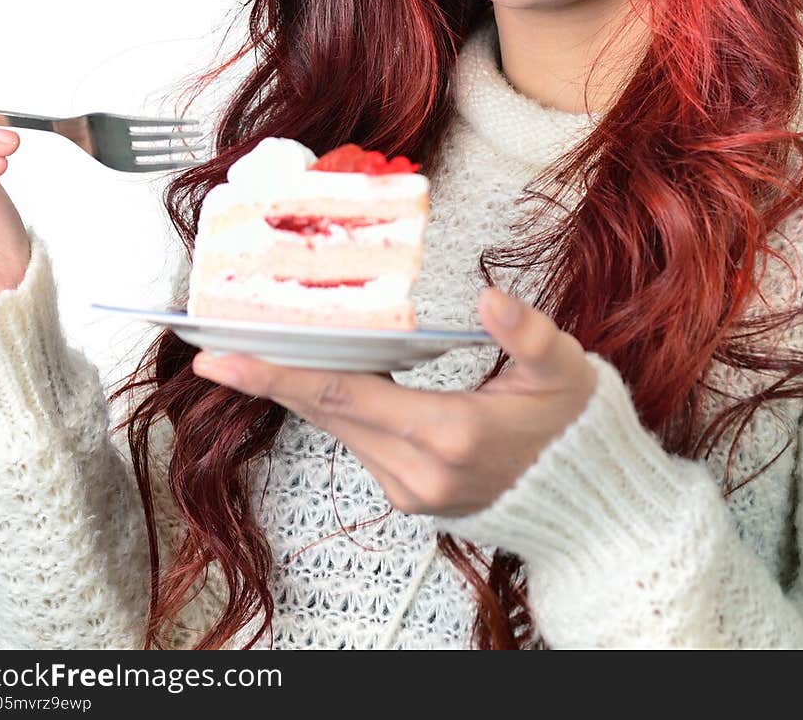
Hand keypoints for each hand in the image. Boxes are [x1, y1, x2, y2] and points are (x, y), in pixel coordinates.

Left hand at [192, 287, 598, 517]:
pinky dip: (332, 406)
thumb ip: (526, 332)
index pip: (343, 394)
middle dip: (268, 380)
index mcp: (450, 435)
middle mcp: (418, 471)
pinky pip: (357, 440)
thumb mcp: (564, 371)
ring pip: (338, 428)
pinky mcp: (410, 493)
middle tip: (215, 350)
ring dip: (299, 390)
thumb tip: (488, 298)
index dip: (278, 374)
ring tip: (257, 355)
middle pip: (326, 412)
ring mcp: (411, 489)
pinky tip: (319, 376)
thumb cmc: (574, 431)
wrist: (588, 504)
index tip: (223, 360)